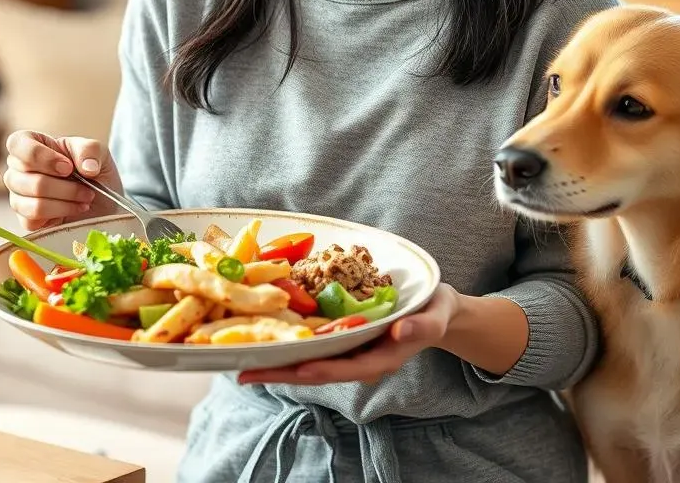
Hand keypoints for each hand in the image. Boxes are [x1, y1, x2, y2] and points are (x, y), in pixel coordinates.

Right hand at [3, 130, 123, 232]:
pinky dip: (61, 214)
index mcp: (31, 144)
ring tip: (85, 198)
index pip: (16, 144)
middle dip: (65, 186)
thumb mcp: (98, 151)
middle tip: (87, 186)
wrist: (104, 199)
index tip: (68, 167)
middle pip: (28, 179)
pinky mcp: (25, 219)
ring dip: (66, 201)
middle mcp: (18, 170)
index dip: (42, 157)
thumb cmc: (94, 170)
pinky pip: (34, 220)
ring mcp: (18, 196)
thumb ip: (90, 150)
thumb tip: (87, 168)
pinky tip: (75, 209)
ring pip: (33, 203)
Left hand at [237, 284, 461, 386]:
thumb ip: (421, 327)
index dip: (318, 369)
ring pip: (309, 357)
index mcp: (379, 357)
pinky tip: (265, 333)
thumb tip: (399, 332)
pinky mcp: (341, 334)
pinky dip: (289, 339)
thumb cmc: (435, 310)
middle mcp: (358, 357)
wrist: (434, 308)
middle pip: (316, 369)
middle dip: (281, 371)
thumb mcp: (436, 316)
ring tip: (243, 357)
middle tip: (243, 372)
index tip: (293, 368)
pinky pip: (312, 340)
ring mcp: (347, 347)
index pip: (344, 368)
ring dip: (277, 359)